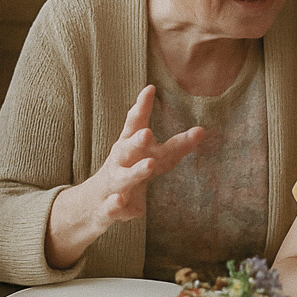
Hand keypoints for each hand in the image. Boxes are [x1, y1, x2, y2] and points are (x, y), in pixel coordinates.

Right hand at [85, 85, 204, 225]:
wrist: (93, 206)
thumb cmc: (128, 174)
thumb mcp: (151, 158)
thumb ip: (176, 146)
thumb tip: (203, 130)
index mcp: (128, 146)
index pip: (135, 124)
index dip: (142, 107)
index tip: (150, 88)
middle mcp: (118, 162)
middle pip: (127, 147)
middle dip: (137, 140)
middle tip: (148, 133)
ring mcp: (112, 184)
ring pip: (123, 178)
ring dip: (136, 171)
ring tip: (149, 164)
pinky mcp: (108, 208)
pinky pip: (111, 206)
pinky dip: (115, 203)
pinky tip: (120, 200)